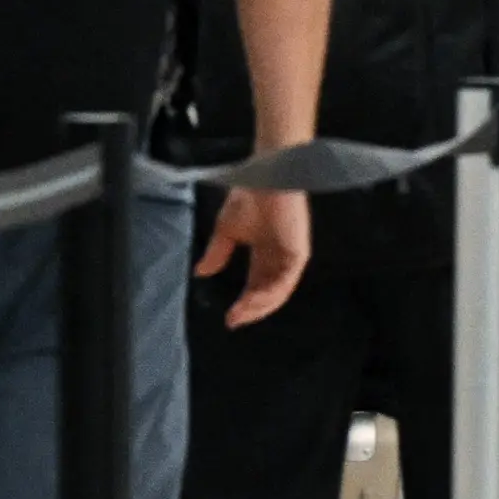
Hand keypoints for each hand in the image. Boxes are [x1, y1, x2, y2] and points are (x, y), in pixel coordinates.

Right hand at [195, 185, 310, 326]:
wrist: (265, 177)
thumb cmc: (249, 196)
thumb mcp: (226, 230)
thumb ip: (217, 253)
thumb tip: (201, 273)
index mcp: (265, 253)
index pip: (257, 286)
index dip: (244, 303)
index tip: (228, 318)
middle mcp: (279, 258)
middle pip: (268, 294)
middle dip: (251, 310)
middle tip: (234, 321)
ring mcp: (290, 257)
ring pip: (277, 293)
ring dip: (259, 306)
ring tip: (241, 314)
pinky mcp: (297, 254)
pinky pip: (285, 283)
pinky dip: (270, 295)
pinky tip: (253, 302)